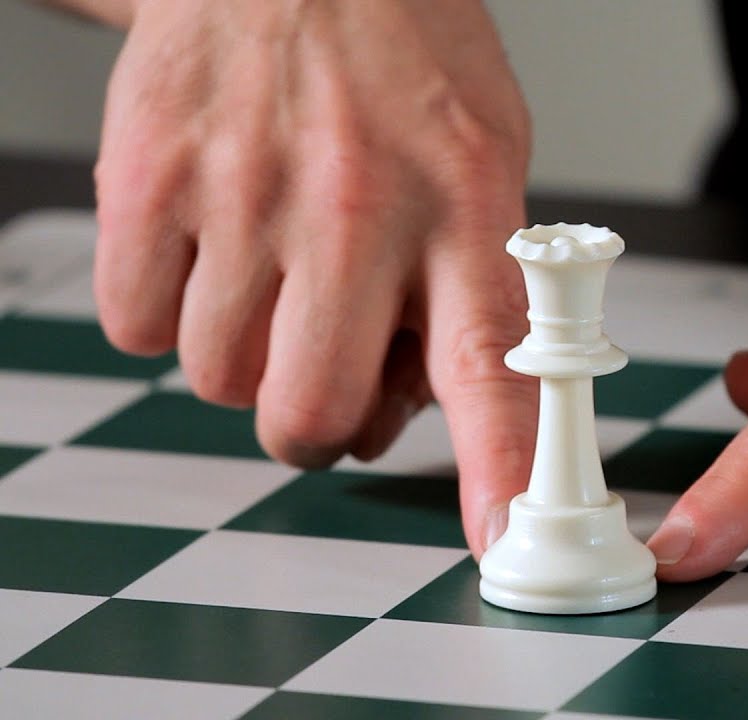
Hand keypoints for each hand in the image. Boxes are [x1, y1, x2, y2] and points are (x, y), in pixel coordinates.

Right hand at [92, 0, 536, 554]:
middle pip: (312, 412)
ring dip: (244, 362)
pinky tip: (207, 253)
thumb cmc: (402, 57)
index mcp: (465, 204)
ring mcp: (245, 195)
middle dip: (317, 430)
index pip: (489, 365)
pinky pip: (138, 329)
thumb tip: (408, 410)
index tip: (498, 536)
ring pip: (220, 382)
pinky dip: (167, 318)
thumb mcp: (487, 157)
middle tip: (324, 380)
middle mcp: (357, 209)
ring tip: (270, 278)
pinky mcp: (149, 179)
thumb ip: (463, 289)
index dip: (495, 466)